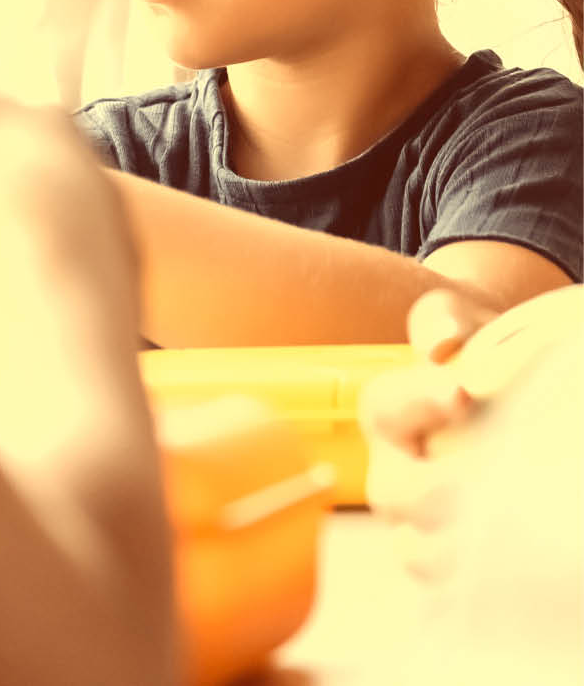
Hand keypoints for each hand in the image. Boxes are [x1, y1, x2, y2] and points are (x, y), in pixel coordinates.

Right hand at [360, 288, 491, 579]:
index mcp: (387, 410)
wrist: (495, 381)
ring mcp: (417, 517)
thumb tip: (441, 343)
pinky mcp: (447, 549)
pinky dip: (473, 576)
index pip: (384, 407)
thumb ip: (444, 317)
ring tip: (499, 523)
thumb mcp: (459, 317)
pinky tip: (511, 556)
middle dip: (437, 489)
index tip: (463, 393)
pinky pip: (448, 579)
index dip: (418, 402)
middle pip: (394, 493)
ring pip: (415, 548)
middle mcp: (391, 467)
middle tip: (487, 476)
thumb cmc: (472, 347)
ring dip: (454, 543)